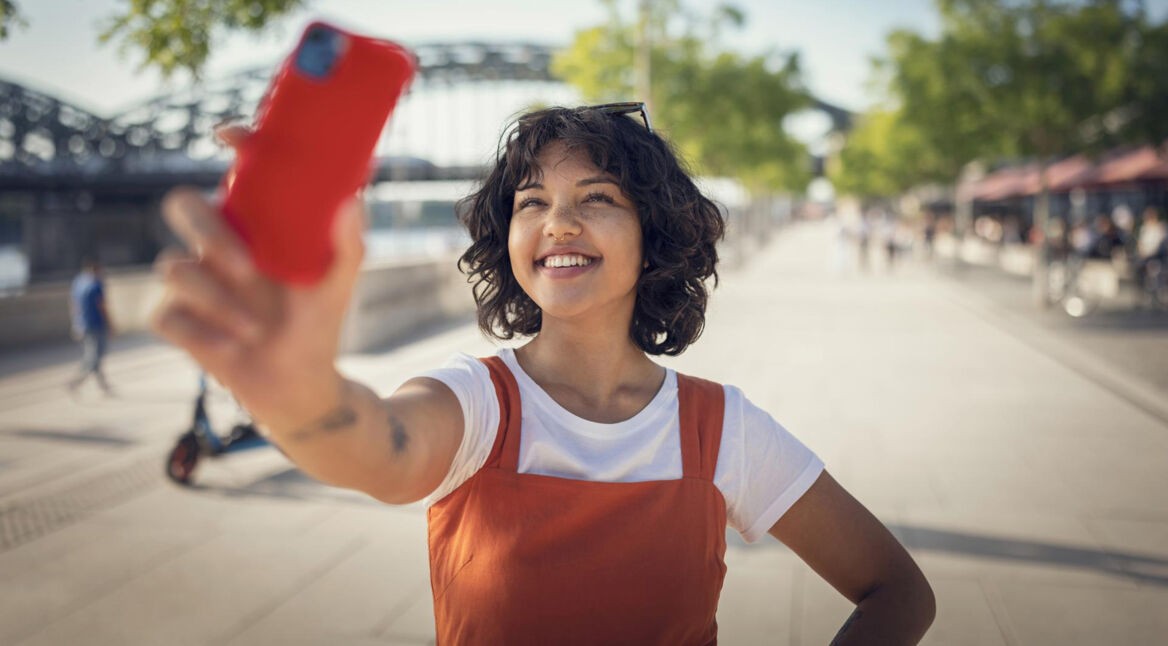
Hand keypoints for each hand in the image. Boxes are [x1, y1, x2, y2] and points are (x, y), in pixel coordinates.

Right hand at [151, 125, 366, 430]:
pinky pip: (168, 314)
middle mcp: (215, 243)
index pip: (234, 172)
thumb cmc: (315, 322)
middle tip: (246, 266)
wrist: (298, 381)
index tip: (231, 135)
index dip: (231, 145)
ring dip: (218, 300)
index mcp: (252, 224)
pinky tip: (234, 347)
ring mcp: (192, 279)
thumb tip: (353, 201)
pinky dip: (204, 332)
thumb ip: (348, 245)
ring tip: (257, 330)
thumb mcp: (337, 284)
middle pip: (181, 205)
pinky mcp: (176, 318)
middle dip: (208, 232)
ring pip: (174, 267)